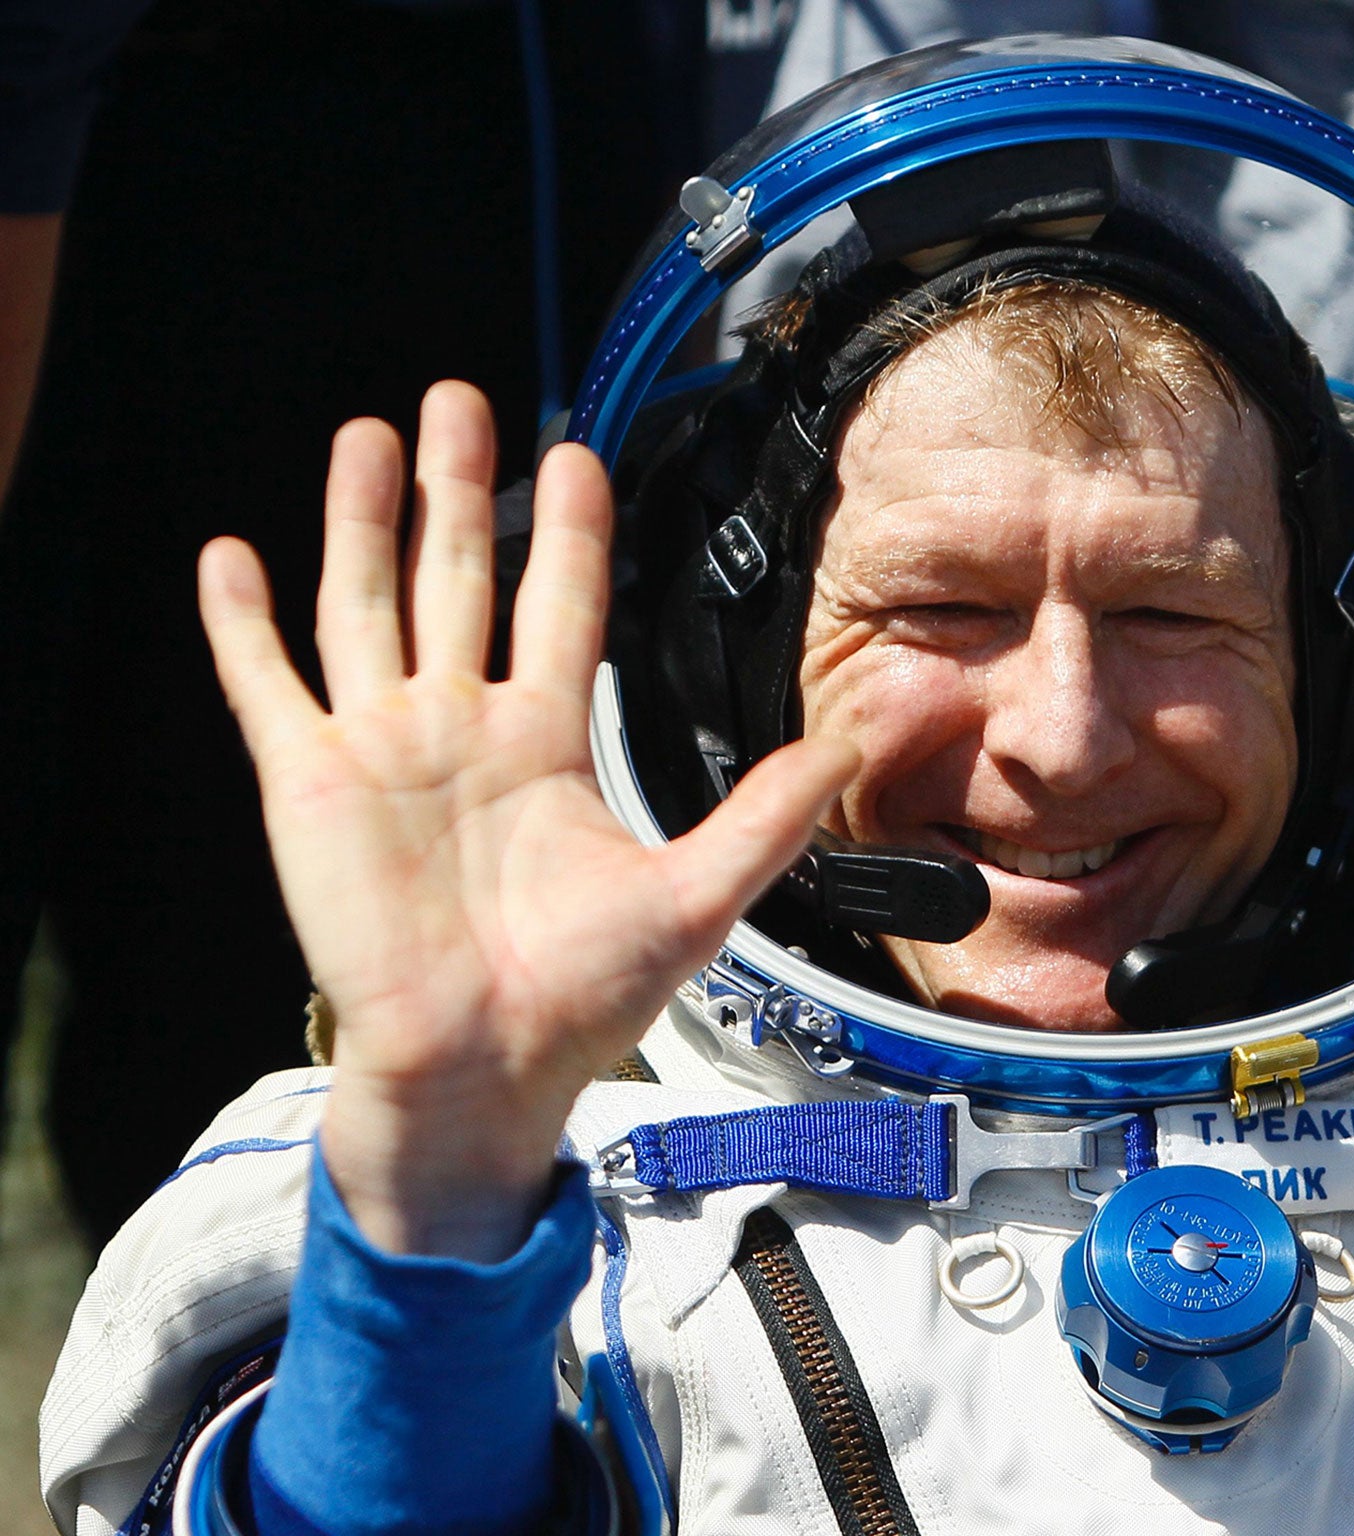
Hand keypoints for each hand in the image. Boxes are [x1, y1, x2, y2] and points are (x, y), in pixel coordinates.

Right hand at [198, 382, 855, 1259]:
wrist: (485, 1068)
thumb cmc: (582, 998)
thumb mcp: (697, 892)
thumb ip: (769, 810)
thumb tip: (856, 743)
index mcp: (546, 744)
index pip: (561, 604)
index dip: (570, 529)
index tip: (575, 452)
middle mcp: (463, 729)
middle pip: (460, 577)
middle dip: (460, 488)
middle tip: (459, 401)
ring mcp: (382, 748)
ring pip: (366, 603)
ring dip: (363, 521)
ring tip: (368, 436)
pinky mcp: (310, 782)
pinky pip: (270, 683)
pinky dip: (242, 622)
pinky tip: (229, 554)